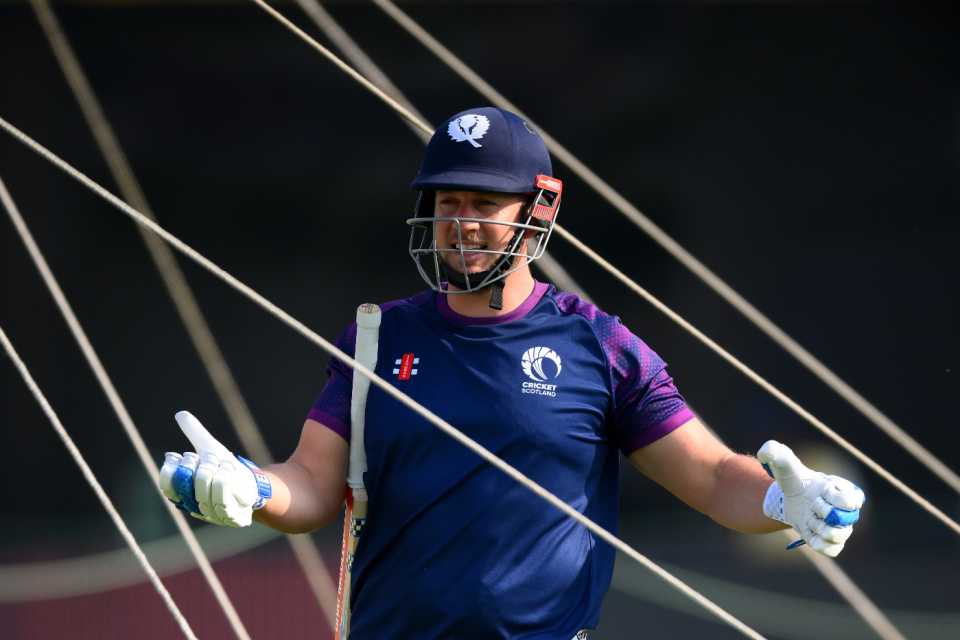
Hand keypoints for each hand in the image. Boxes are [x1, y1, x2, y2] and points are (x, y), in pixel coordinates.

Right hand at [159, 411, 270, 526]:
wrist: (255, 487)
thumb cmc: (228, 470)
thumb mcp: (211, 449)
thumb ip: (195, 434)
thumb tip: (180, 414)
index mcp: (186, 495)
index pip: (168, 488)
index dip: (170, 471)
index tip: (176, 455)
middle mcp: (196, 507)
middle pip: (187, 481)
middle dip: (196, 463)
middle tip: (208, 458)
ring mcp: (212, 514)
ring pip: (203, 483)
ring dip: (213, 467)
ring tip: (222, 464)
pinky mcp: (230, 517)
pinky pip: (222, 492)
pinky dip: (224, 476)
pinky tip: (229, 471)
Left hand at [757, 440, 863, 556]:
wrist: (791, 499)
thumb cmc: (792, 479)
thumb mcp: (783, 463)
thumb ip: (775, 452)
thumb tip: (765, 453)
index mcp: (842, 489)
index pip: (851, 501)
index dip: (832, 498)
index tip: (818, 491)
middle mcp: (846, 509)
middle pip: (840, 518)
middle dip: (820, 511)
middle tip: (811, 504)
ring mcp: (841, 526)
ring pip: (837, 535)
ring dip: (818, 528)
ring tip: (809, 518)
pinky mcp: (832, 541)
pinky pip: (832, 550)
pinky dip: (819, 543)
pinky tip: (809, 531)